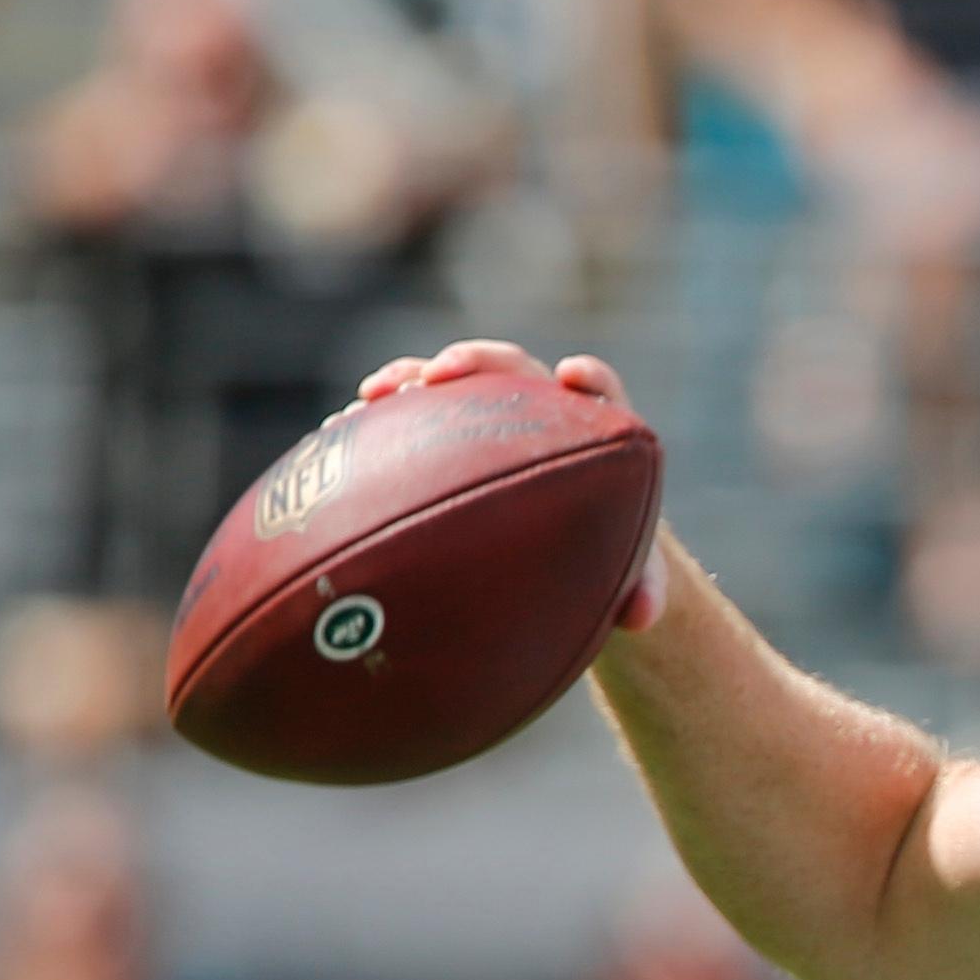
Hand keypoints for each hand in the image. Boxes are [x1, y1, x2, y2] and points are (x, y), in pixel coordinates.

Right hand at [354, 339, 669, 627]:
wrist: (564, 548)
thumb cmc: (600, 553)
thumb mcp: (624, 575)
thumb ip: (640, 589)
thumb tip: (642, 617)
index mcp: (593, 432)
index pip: (600, 390)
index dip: (590, 379)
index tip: (572, 376)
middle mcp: (540, 410)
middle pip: (512, 369)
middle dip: (477, 362)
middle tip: (441, 373)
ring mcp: (486, 415)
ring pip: (450, 383)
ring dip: (411, 377)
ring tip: (373, 395)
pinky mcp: (443, 431)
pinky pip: (407, 414)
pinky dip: (378, 418)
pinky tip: (337, 433)